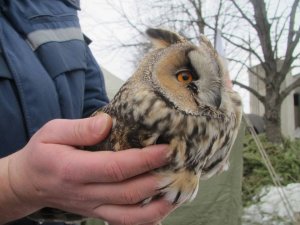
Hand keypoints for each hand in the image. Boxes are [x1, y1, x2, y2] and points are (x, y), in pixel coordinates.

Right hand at [2, 114, 173, 224]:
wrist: (29, 183)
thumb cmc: (42, 154)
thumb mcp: (52, 132)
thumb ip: (80, 128)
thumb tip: (108, 123)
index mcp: (74, 170)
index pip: (115, 167)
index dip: (143, 160)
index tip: (166, 149)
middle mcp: (86, 193)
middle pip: (129, 193)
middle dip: (158, 179)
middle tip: (180, 165)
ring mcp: (93, 206)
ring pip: (131, 215)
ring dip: (158, 205)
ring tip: (179, 190)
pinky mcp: (97, 211)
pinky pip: (125, 221)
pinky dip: (147, 218)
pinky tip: (163, 207)